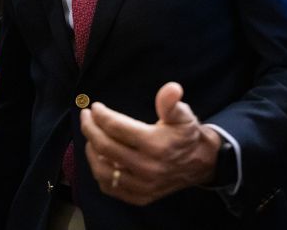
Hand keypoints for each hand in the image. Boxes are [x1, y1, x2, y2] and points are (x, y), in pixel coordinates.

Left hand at [79, 82, 220, 205]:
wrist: (200, 164)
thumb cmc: (187, 135)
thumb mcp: (183, 115)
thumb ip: (171, 103)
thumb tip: (171, 89)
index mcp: (156, 144)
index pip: (116, 127)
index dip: (101, 115)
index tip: (95, 107)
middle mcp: (147, 167)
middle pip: (105, 147)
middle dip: (90, 128)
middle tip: (86, 116)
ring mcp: (142, 185)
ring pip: (103, 170)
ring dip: (91, 151)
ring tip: (90, 137)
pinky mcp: (140, 197)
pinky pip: (110, 187)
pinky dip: (100, 172)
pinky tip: (100, 158)